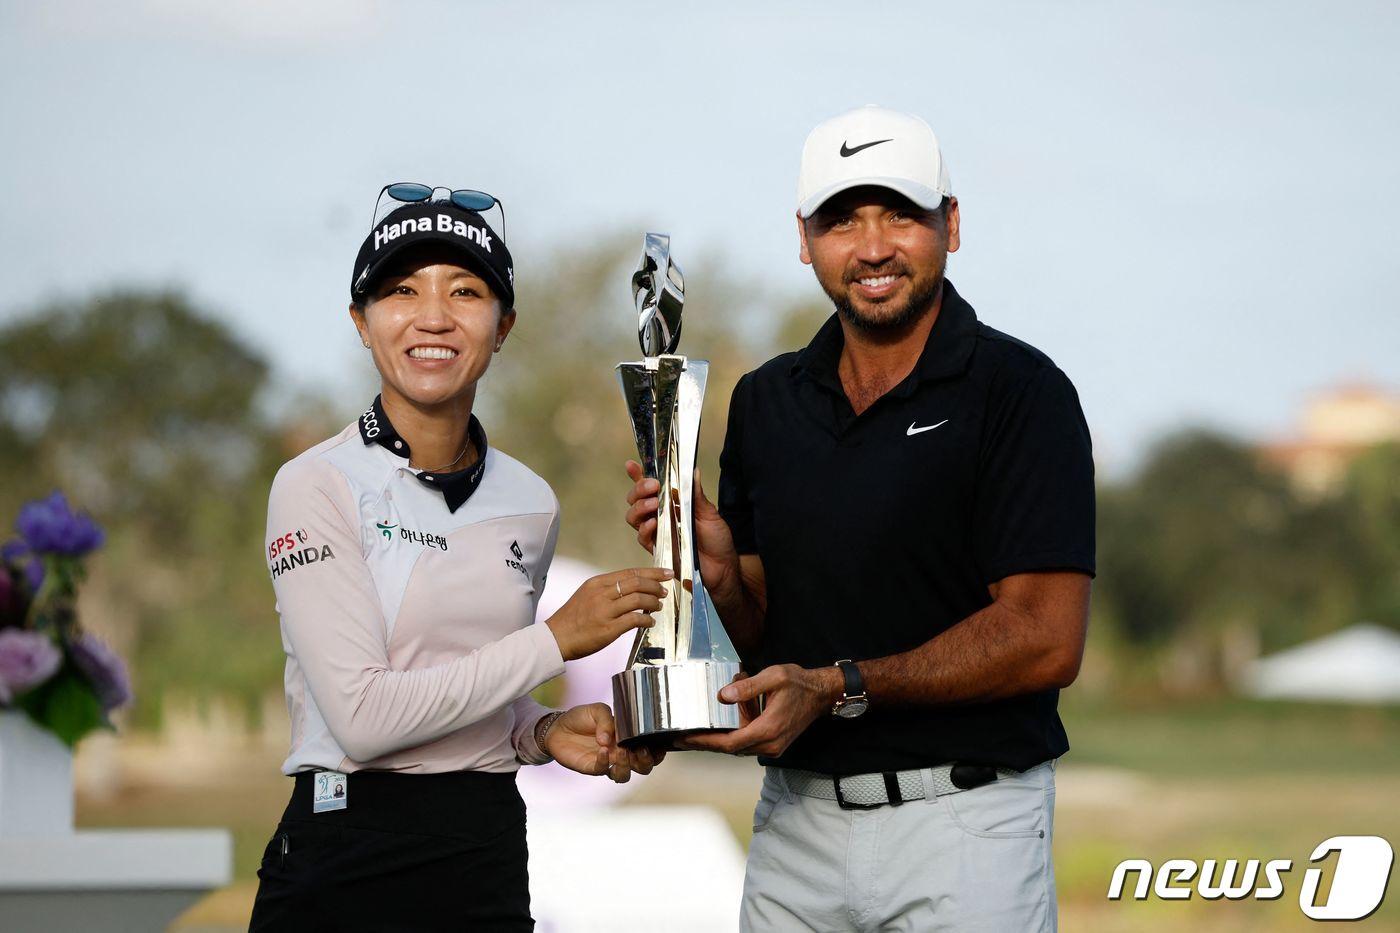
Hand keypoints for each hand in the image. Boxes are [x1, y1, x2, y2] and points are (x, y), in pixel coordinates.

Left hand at [544, 703, 666, 782]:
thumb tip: (610, 738)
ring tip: (620, 752)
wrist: (558, 726)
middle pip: (642, 768)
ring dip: (626, 766)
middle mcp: (621, 753)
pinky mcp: (592, 767)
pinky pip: (602, 770)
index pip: (649, 750)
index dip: (657, 752)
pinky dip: (603, 762)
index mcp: (628, 739)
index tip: (658, 746)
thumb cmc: (581, 717)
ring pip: (624, 775)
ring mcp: (607, 762)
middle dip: (645, 762)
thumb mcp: (597, 710)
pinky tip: (601, 750)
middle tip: (640, 750)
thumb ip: (607, 720)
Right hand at [545, 567, 671, 660]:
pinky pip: (634, 620)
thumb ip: (608, 590)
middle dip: (656, 586)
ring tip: (658, 606)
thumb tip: (633, 590)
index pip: (630, 572)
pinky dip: (646, 620)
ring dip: (653, 602)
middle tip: (665, 591)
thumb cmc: (572, 619)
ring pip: (638, 599)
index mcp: (596, 583)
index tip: (665, 573)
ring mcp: (604, 611)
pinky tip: (650, 622)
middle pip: (637, 583)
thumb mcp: (586, 595)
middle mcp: (601, 594)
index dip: (652, 572)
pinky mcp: (608, 629)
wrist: (555, 638)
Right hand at [624, 462, 742, 603]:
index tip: (632, 465)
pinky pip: (642, 538)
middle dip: (639, 490)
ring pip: (634, 518)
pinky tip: (652, 524)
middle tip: (653, 486)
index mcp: (672, 504)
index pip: (650, 488)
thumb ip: (697, 495)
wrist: (723, 568)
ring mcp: (658, 533)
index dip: (638, 476)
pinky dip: (645, 529)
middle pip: (636, 500)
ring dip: (640, 507)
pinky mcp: (658, 549)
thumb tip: (693, 470)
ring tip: (653, 504)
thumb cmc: (717, 541)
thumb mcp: (709, 514)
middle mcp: (661, 517)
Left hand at [676, 664, 841, 757]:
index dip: (706, 742)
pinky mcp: (774, 743)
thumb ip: (747, 687)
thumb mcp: (773, 677)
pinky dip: (731, 736)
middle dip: (705, 744)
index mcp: (768, 729)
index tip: (686, 738)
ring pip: (738, 748)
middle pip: (730, 749)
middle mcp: (770, 744)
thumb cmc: (799, 683)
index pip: (729, 743)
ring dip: (717, 741)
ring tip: (695, 734)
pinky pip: (747, 743)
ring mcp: (773, 746)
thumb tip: (722, 696)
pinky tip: (720, 726)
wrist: (822, 693)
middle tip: (681, 739)